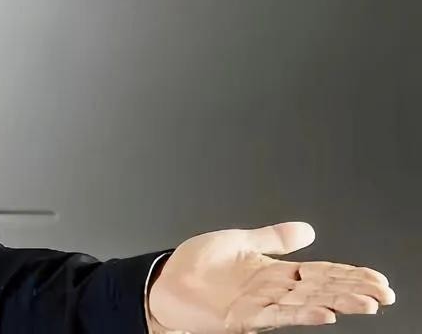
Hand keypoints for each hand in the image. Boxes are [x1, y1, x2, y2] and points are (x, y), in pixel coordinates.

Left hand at [146, 221, 395, 332]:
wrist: (163, 282)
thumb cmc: (195, 265)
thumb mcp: (239, 241)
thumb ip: (274, 238)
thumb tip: (308, 230)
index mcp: (274, 272)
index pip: (321, 272)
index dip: (349, 274)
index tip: (377, 277)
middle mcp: (272, 290)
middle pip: (322, 289)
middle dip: (354, 291)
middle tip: (384, 293)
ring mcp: (259, 305)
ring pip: (307, 304)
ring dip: (338, 304)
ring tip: (366, 304)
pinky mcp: (243, 318)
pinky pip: (278, 316)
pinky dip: (302, 314)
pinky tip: (325, 314)